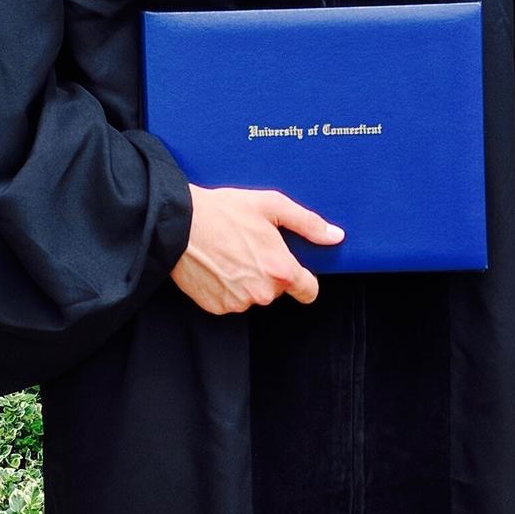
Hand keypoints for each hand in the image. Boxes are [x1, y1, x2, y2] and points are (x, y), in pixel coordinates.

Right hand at [170, 185, 343, 314]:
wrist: (179, 224)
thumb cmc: (224, 211)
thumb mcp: (272, 206)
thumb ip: (308, 224)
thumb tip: (335, 236)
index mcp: (281, 271)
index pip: (309, 291)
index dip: (304, 280)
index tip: (295, 271)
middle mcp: (262, 293)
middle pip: (278, 290)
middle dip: (270, 273)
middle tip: (251, 247)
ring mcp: (238, 303)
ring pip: (253, 295)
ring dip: (248, 280)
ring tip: (230, 253)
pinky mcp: (217, 307)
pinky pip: (231, 300)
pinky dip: (227, 287)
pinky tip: (218, 266)